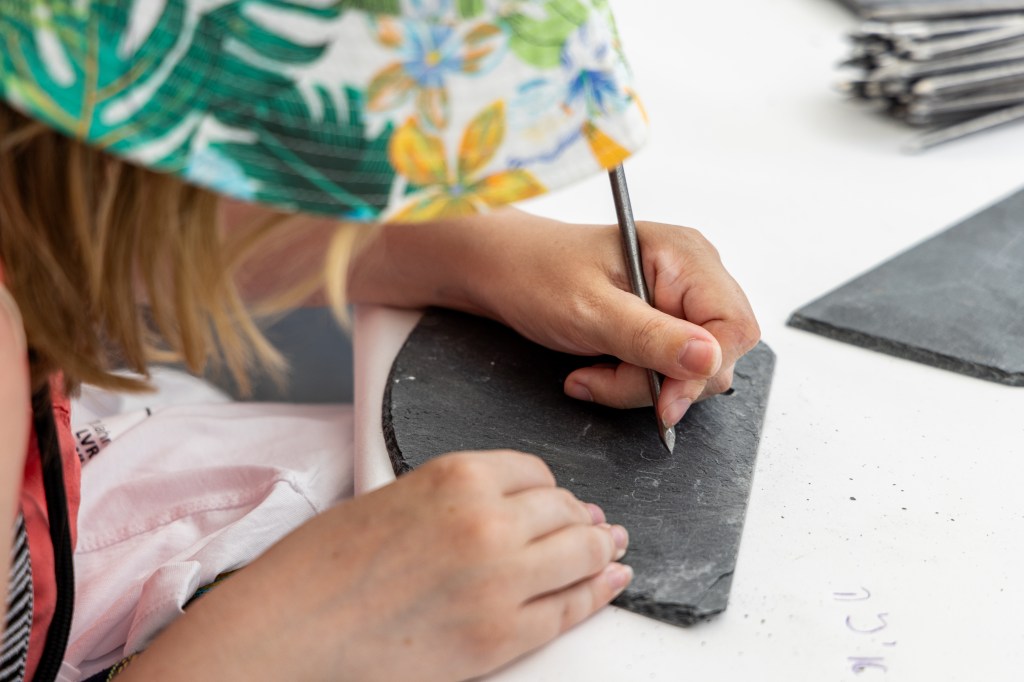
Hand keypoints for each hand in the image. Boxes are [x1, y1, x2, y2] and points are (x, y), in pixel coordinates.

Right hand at [123, 451, 630, 680]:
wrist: (286, 633)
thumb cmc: (319, 568)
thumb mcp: (390, 499)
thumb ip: (454, 498)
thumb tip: (509, 507)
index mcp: (454, 476)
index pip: (533, 471)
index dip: (547, 487)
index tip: (552, 496)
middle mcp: (486, 522)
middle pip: (564, 509)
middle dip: (578, 515)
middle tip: (591, 521)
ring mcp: (498, 583)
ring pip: (581, 553)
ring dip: (601, 548)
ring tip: (610, 547)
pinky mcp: (498, 638)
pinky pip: (569, 609)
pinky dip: (598, 592)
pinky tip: (610, 581)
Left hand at [346, 208, 758, 429]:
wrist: (500, 269)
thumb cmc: (535, 273)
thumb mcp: (589, 311)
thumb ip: (651, 338)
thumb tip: (710, 360)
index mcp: (685, 255)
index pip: (735, 327)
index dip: (705, 371)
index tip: (663, 402)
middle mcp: (692, 272)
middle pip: (716, 354)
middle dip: (661, 382)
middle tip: (603, 378)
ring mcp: (678, 298)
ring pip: (690, 370)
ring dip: (639, 386)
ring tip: (591, 371)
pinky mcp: (662, 321)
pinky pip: (666, 369)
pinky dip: (631, 381)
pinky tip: (595, 369)